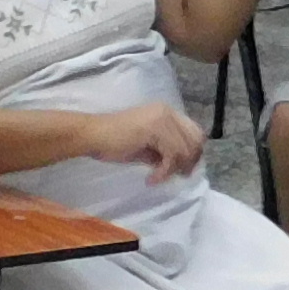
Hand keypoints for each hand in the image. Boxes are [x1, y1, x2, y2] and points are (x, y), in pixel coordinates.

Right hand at [73, 100, 206, 179]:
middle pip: (195, 140)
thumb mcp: (148, 147)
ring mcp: (162, 118)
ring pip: (185, 150)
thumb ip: (166, 151)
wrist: (93, 135)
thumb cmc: (115, 142)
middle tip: (175, 176)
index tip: (181, 170)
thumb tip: (184, 166)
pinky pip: (171, 156)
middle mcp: (168, 111)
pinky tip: (151, 179)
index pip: (195, 132)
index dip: (193, 153)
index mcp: (167, 112)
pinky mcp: (154, 129)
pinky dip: (164, 172)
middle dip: (188, 162)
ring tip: (157, 178)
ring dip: (173, 169)